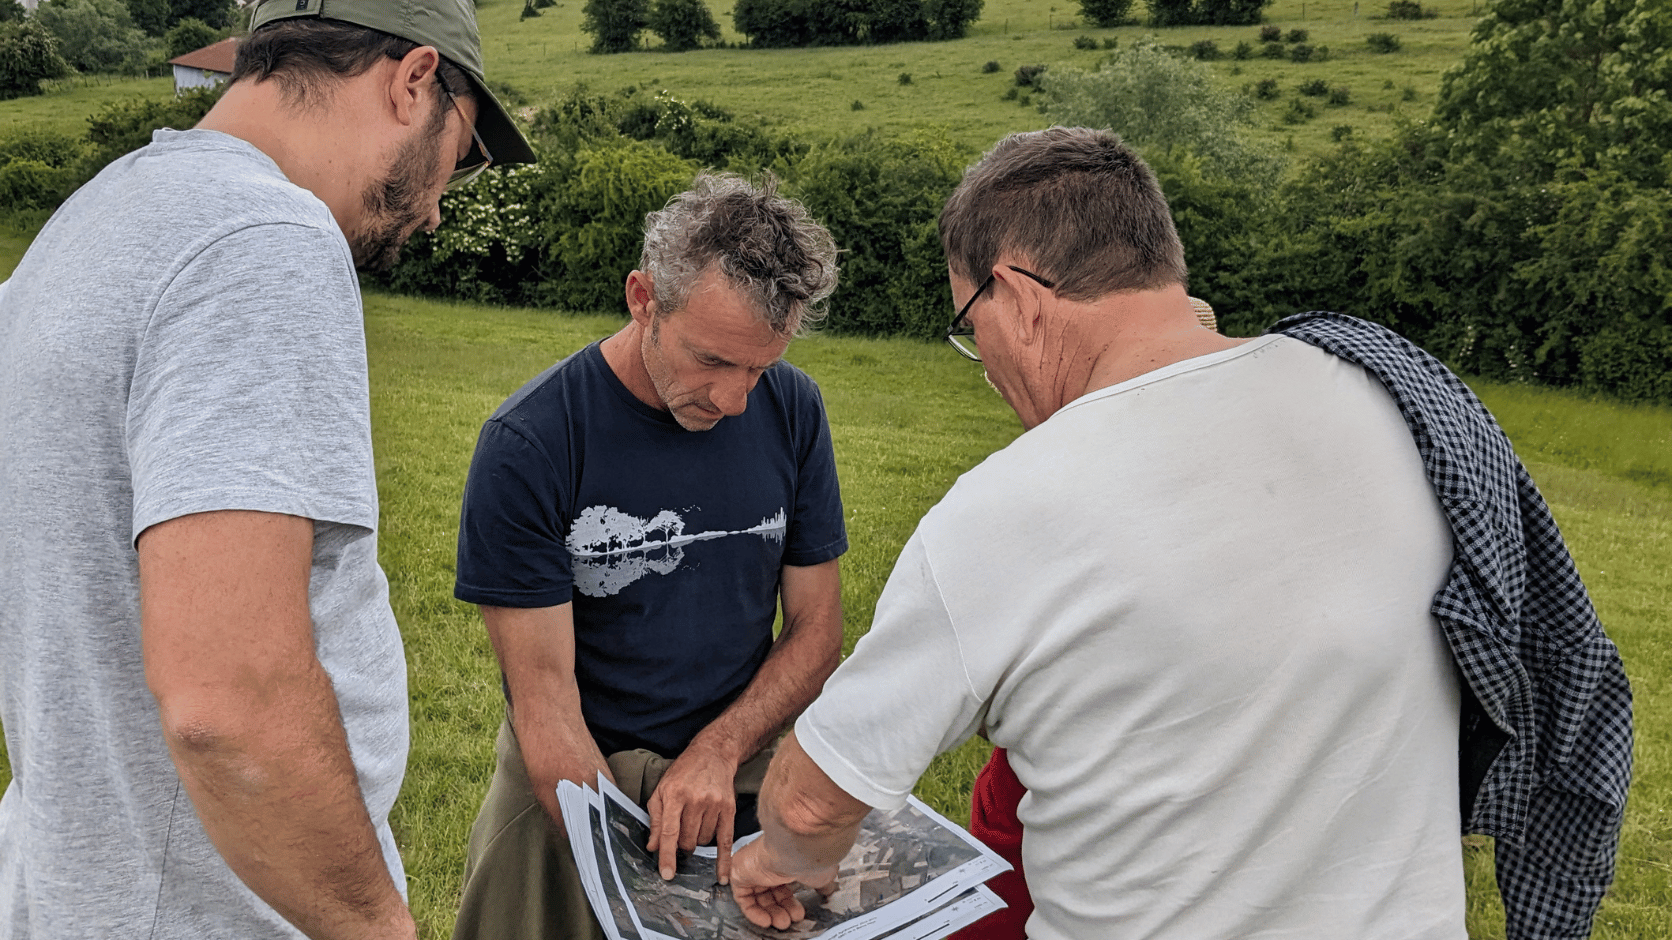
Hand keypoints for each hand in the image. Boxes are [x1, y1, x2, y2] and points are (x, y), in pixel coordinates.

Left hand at [646, 743, 737, 881]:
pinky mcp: (729, 808)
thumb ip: (655, 819)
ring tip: (695, 824)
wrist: (713, 754)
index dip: (667, 855)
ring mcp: (714, 804)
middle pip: (687, 840)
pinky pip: (725, 840)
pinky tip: (723, 876)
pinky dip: (723, 860)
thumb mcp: (662, 790)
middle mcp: (695, 800)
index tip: (667, 874)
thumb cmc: (683, 772)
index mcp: (675, 795)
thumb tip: (652, 847)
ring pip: (703, 841)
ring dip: (697, 840)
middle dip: (681, 844)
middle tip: (681, 832)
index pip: (669, 832)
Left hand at [729, 838, 837, 929]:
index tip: (799, 912)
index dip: (791, 902)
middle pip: (772, 893)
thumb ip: (821, 883)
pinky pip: (743, 898)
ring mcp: (753, 866)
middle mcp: (769, 861)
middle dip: (783, 910)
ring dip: (771, 913)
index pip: (784, 885)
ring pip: (758, 897)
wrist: (795, 847)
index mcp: (786, 858)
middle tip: (791, 919)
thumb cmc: (809, 854)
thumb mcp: (821, 874)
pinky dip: (754, 912)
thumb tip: (828, 889)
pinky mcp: (740, 873)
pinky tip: (766, 920)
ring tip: (782, 922)